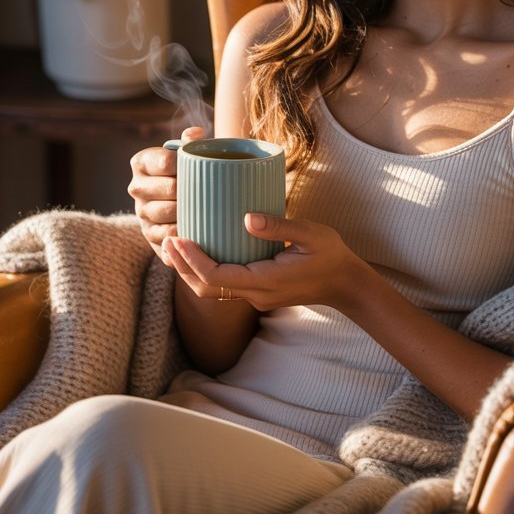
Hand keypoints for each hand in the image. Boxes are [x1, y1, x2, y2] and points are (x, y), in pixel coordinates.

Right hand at [128, 125, 204, 258]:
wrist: (181, 202)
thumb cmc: (188, 173)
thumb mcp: (187, 155)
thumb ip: (191, 142)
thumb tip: (196, 134)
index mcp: (142, 162)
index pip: (165, 162)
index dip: (186, 166)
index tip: (204, 169)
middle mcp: (137, 186)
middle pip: (167, 188)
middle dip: (189, 191)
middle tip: (212, 191)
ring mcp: (141, 211)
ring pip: (165, 212)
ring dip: (186, 212)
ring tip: (207, 209)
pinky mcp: (148, 233)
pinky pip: (165, 234)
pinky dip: (181, 233)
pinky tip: (196, 229)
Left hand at [162, 213, 360, 311]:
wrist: (345, 284)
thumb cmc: (331, 255)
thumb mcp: (311, 234)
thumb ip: (281, 226)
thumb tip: (247, 217)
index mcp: (266, 281)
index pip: (216, 277)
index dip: (192, 260)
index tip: (178, 238)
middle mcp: (256, 294)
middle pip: (205, 289)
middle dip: (182, 266)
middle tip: (168, 239)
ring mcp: (256, 296)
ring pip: (211, 291)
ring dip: (189, 270)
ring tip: (176, 245)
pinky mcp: (258, 292)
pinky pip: (223, 286)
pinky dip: (204, 271)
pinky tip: (200, 251)